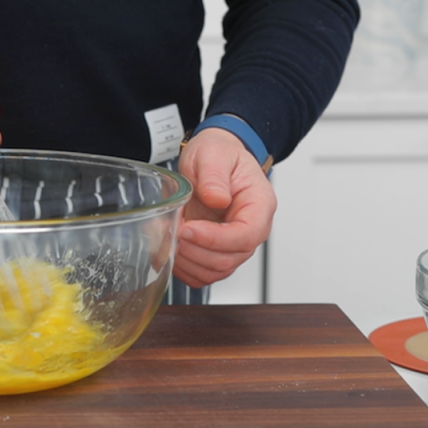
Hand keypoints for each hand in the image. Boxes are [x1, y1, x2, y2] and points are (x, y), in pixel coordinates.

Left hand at [174, 128, 276, 287]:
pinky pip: (204, 273)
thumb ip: (215, 176)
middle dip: (195, 250)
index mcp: (259, 205)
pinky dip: (184, 268)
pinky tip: (170, 250)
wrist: (213, 158)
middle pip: (229, 259)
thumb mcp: (214, 154)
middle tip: (171, 232)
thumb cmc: (219, 154)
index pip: (246, 235)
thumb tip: (218, 199)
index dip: (215, 239)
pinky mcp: (216, 250)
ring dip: (187, 261)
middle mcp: (251, 229)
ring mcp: (234, 243)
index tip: (188, 229)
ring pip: (215, 271)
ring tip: (168, 238)